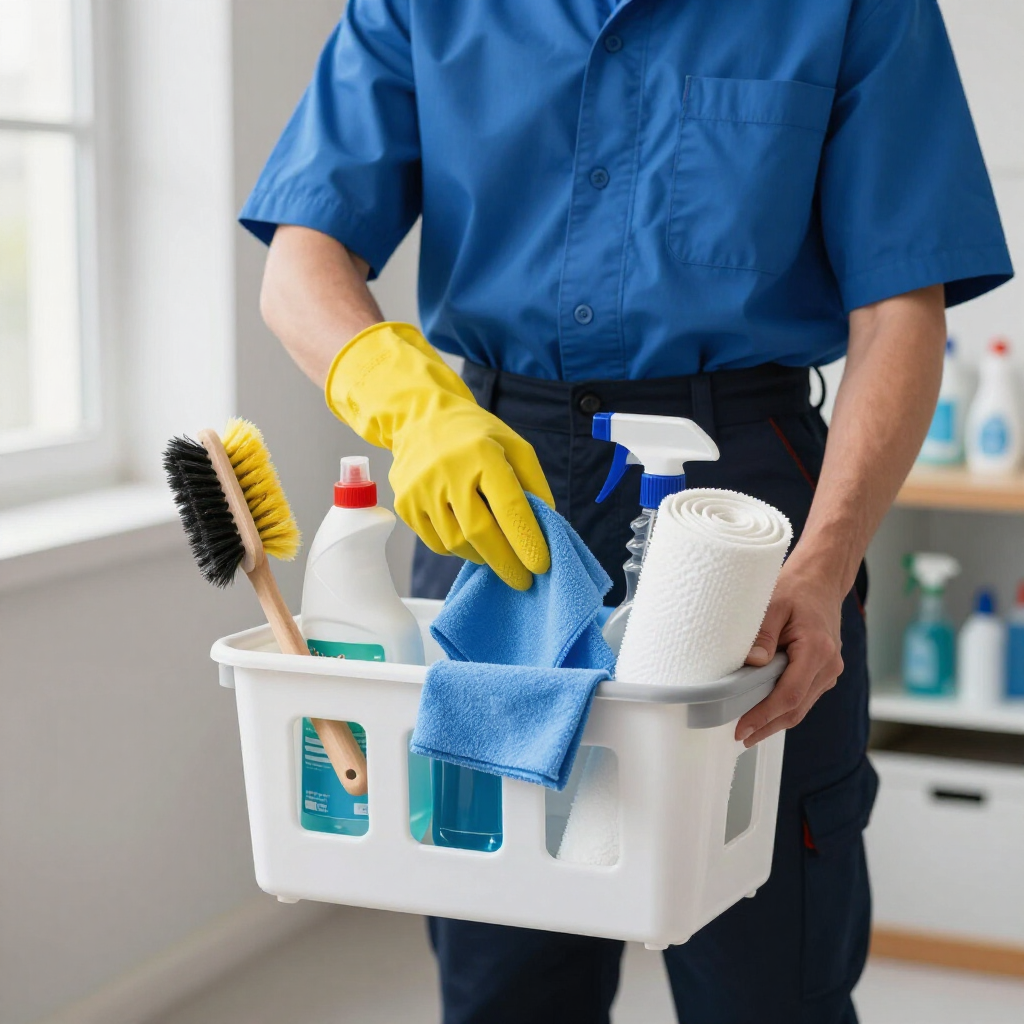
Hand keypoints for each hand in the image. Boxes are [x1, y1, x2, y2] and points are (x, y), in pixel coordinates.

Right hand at [325, 322, 553, 589]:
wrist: (419, 417)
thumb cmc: (476, 435)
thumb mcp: (514, 446)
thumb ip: (534, 485)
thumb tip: (546, 528)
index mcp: (482, 454)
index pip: (509, 507)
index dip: (527, 541)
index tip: (541, 566)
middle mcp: (448, 471)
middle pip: (480, 533)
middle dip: (506, 563)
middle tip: (523, 580)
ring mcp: (421, 490)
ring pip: (457, 543)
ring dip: (483, 557)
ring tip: (498, 554)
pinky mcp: (405, 505)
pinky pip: (437, 543)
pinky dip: (458, 550)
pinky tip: (471, 542)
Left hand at [735, 555, 844, 746]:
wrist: (821, 581)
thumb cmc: (797, 589)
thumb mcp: (774, 604)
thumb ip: (763, 634)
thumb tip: (752, 662)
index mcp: (817, 650)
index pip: (789, 695)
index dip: (764, 715)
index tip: (743, 728)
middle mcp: (829, 666)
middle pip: (796, 708)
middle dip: (767, 726)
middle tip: (740, 737)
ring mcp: (829, 671)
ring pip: (801, 707)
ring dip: (775, 721)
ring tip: (748, 731)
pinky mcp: (824, 672)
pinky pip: (804, 697)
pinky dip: (785, 708)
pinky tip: (765, 714)